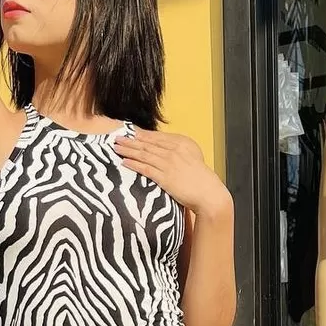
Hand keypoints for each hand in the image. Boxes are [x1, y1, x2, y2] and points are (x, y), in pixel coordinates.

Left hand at [113, 129, 232, 218]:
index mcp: (182, 143)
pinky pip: (146, 169)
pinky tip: (124, 162)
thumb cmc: (201, 179)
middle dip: (130, 140)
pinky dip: (134, 164)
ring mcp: (169, 164)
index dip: (141, 134)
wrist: (209, 194)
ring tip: (116, 148)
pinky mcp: (165, 177)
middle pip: (147, 144)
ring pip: (144, 154)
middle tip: (116, 137)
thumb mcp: (193, 158)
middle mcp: (174, 150)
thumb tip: (165, 150)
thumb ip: (179, 151)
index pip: (157, 137)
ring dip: (128, 150)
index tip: (130, 132)